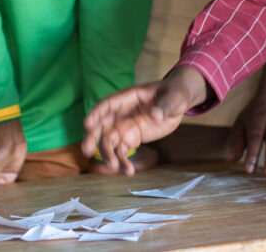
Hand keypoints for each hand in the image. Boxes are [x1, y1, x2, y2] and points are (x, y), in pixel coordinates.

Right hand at [82, 66, 207, 174]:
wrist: (178, 102)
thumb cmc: (174, 93)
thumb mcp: (175, 97)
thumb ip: (165, 106)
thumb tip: (155, 115)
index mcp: (129, 97)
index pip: (107, 104)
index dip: (96, 114)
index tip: (87, 125)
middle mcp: (122, 112)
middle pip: (102, 124)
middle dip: (93, 137)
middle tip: (87, 151)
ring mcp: (125, 126)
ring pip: (110, 141)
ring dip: (108, 154)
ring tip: (115, 167)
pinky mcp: (131, 137)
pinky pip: (122, 150)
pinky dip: (123, 161)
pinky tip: (129, 171)